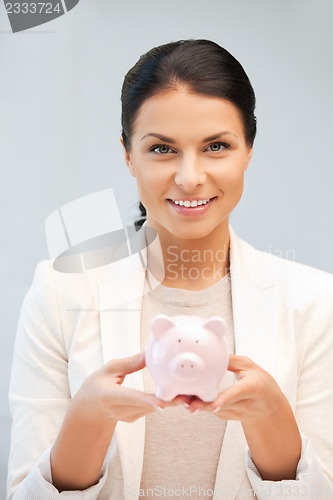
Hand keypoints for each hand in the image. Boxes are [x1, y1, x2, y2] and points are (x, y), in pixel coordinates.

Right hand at [72, 351, 189, 425]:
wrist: (88, 412)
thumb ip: (130, 363)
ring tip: (194, 393)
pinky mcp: (137, 418)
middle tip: (192, 394)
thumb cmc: (95, 386)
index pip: (131, 399)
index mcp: (110, 396)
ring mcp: (130, 417)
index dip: (147, 401)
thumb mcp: (108, 370)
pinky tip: (183, 394)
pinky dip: (167, 401)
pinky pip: (155, 408)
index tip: (162, 403)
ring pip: (156, 408)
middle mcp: (121, 410)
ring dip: (174, 401)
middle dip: (171, 400)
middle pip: (150, 406)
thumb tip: (149, 351)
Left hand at [185, 355, 285, 422]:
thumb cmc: (262, 384)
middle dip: (199, 403)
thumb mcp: (251, 367)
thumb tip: (212, 354)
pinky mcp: (225, 416)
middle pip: (218, 405)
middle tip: (182, 399)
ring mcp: (233, 413)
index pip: (236, 394)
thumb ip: (232, 361)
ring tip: (179, 396)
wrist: (270, 408)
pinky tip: (187, 396)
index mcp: (252, 389)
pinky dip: (199, 403)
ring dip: (195, 403)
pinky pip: (209, 409)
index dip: (224, 400)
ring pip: (211, 409)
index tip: (214, 405)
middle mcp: (243, 404)